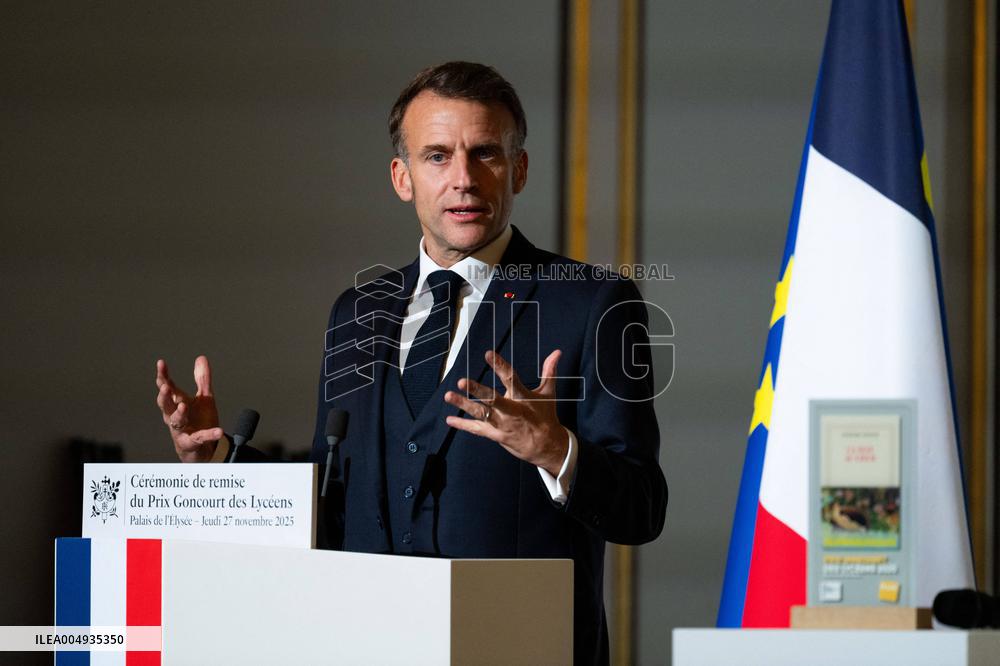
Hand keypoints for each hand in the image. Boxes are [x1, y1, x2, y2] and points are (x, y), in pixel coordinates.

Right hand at [155, 355, 223, 462]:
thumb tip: (201, 358)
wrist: (202, 448)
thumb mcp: (204, 397)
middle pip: (165, 405)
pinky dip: (209, 435)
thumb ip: (202, 379)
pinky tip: (217, 431)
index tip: (161, 364)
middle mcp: (175, 416)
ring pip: (176, 422)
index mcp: (177, 403)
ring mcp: (182, 430)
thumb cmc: (198, 421)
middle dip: (164, 396)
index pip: (167, 388)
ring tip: (183, 405)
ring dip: (178, 414)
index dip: (163, 376)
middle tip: (165, 387)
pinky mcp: (193, 442)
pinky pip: (200, 438)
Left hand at [444, 349, 567, 475]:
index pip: (511, 379)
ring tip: (449, 395)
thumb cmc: (546, 416)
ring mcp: (502, 424)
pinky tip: (449, 419)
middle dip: (477, 390)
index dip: (500, 366)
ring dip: (464, 405)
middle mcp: (511, 411)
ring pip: (480, 413)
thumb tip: (556, 352)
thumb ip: (549, 371)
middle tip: (462, 381)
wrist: (547, 446)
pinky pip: (477, 429)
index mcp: (523, 397)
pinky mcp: (496, 435)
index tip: (488, 354)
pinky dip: (463, 425)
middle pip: (492, 399)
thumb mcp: (548, 393)